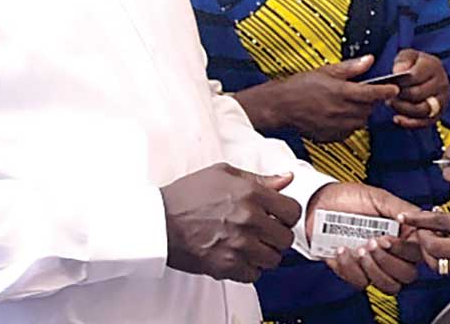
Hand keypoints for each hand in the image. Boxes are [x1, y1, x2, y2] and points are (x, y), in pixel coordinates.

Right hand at [160, 163, 301, 282]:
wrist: (158, 221)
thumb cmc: (186, 197)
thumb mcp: (223, 174)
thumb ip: (259, 178)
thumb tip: (285, 179)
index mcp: (250, 194)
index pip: (292, 211)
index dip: (287, 215)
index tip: (280, 217)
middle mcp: (248, 219)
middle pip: (286, 238)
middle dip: (278, 235)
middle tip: (266, 233)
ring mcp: (238, 244)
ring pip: (273, 259)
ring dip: (265, 254)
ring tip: (252, 246)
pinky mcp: (226, 265)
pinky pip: (254, 275)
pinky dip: (249, 269)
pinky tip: (239, 257)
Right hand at [235, 56, 399, 141]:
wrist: (280, 106)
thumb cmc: (300, 86)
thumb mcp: (326, 71)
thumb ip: (351, 67)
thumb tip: (369, 60)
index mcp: (341, 92)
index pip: (372, 94)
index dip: (386, 91)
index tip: (393, 89)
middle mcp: (340, 111)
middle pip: (368, 109)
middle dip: (370, 101)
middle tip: (363, 94)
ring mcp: (336, 126)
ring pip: (360, 121)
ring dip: (360, 113)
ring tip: (348, 104)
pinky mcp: (330, 136)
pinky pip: (349, 132)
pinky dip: (349, 124)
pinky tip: (339, 116)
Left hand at [309, 183, 423, 293]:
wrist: (317, 205)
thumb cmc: (348, 198)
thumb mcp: (378, 197)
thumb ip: (402, 208)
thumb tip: (422, 220)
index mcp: (403, 235)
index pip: (420, 253)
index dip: (408, 250)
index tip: (390, 238)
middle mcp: (392, 253)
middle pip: (407, 274)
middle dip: (389, 260)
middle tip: (374, 241)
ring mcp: (374, 265)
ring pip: (389, 285)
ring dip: (373, 268)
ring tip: (360, 248)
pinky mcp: (355, 272)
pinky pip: (361, 283)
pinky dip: (351, 268)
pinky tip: (342, 250)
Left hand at [388, 49, 448, 128]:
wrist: (428, 76)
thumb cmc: (416, 65)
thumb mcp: (409, 56)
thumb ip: (403, 60)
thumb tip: (399, 71)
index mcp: (434, 66)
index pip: (415, 76)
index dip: (399, 82)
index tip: (389, 84)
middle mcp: (442, 83)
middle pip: (417, 94)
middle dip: (399, 96)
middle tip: (387, 95)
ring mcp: (442, 100)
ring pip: (421, 110)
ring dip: (403, 109)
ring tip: (391, 104)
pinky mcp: (438, 114)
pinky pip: (424, 122)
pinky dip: (409, 123)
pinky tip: (397, 118)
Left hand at [401, 206, 449, 276]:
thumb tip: (444, 219)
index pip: (442, 223)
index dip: (420, 219)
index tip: (408, 216)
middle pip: (435, 249)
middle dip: (421, 239)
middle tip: (419, 229)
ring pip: (442, 264)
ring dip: (432, 252)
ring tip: (433, 239)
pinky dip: (447, 259)